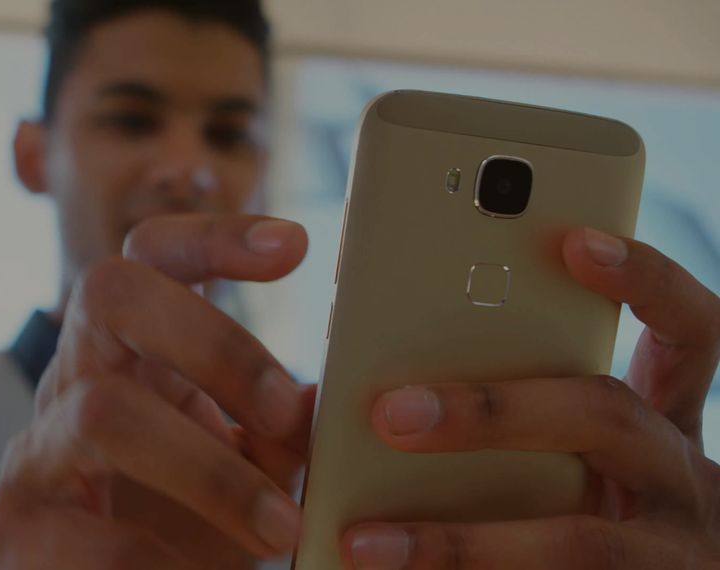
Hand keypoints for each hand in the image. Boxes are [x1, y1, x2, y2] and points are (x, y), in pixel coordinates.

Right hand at [0, 214, 315, 568]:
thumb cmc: (182, 513)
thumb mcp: (242, 461)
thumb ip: (279, 435)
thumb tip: (321, 400)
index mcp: (130, 347)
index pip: (149, 256)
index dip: (211, 237)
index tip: (295, 245)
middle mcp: (72, 374)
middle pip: (113, 292)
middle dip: (215, 342)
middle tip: (288, 414)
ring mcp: (35, 444)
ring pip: (104, 411)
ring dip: (210, 473)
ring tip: (281, 528)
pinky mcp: (13, 525)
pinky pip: (87, 533)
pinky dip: (161, 563)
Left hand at [343, 228, 719, 568]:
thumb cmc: (582, 502)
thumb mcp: (568, 448)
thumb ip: (504, 404)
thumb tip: (342, 386)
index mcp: (659, 414)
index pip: (683, 329)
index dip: (642, 281)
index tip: (574, 243)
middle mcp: (678, 475)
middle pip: (606, 415)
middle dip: (492, 412)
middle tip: (392, 415)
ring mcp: (669, 553)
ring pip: (579, 544)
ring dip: (461, 544)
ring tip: (369, 544)